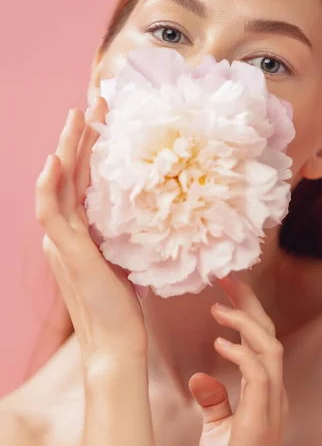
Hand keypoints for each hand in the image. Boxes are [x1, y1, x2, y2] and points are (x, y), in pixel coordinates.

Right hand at [35, 97, 147, 370]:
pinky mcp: (66, 252)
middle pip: (70, 174)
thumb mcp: (125, 257)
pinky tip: (56, 160)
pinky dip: (50, 185)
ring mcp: (61, 241)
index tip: (107, 120)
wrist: (115, 342)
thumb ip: (123, 232)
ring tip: (77, 116)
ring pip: (58, 184)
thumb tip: (148, 207)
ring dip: (66, 148)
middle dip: (81, 137)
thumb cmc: (123, 304)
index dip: (92, 149)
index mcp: (79, 231)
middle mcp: (65, 231)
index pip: (83, 180)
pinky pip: (50, 211)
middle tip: (93, 103)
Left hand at [189, 276, 288, 445]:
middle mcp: (274, 392)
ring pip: (270, 348)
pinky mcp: (260, 420)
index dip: (246, 311)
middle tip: (226, 278)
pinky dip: (241, 354)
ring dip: (245, 322)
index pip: (261, 340)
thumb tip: (200, 375)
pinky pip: (258, 375)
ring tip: (218, 307)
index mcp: (266, 391)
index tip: (226, 288)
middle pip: (269, 335)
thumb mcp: (218, 428)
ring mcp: (271, 405)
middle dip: (250, 303)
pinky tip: (219, 344)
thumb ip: (215, 400)